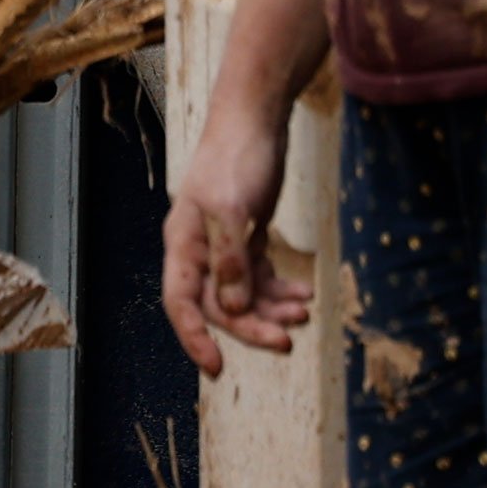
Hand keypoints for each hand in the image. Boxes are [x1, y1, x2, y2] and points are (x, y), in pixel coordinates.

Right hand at [154, 96, 302, 377]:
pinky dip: (280, 289)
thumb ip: (230, 261)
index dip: (195, 337)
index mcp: (184, 245)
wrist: (255, 120)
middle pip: (220, 304)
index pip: (182, 302)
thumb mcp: (232, 210)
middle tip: (287, 339)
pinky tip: (304, 293)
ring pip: (243, 294)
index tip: (216, 367)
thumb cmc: (236, 160)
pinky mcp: (247, 236)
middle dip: (251, 325)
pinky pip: (260, 276)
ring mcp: (225, 244)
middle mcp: (200, 251)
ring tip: (304, 311)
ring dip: (271, 308)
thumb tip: (230, 308)